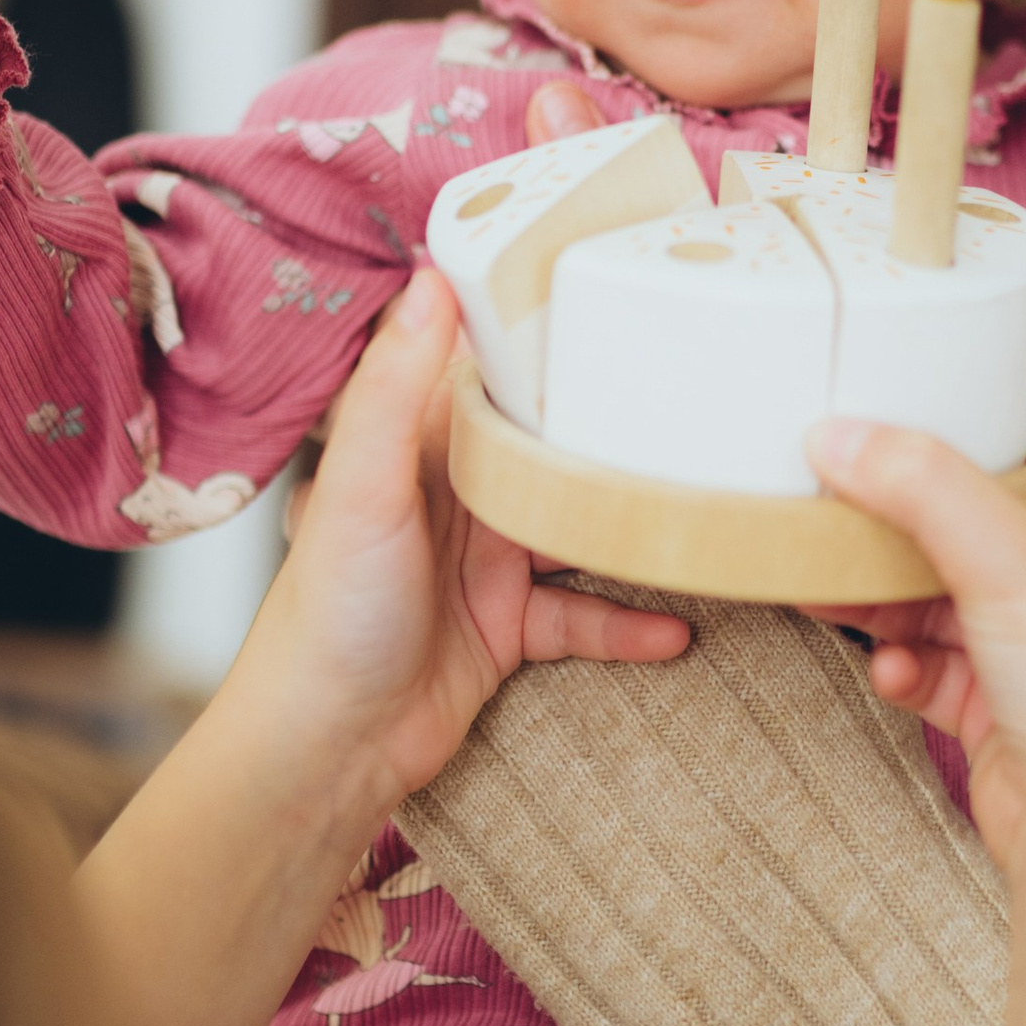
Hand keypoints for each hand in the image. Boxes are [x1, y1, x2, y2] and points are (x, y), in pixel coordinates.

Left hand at [78, 270, 689, 1025]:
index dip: (543, 335)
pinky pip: (583, 618)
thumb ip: (396, 387)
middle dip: (611, 429)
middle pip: (547, 447)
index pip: (486, 371)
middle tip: (694, 402)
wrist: (322, 747)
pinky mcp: (507, 631)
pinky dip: (629, 624)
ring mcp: (484, 565)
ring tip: (704, 507)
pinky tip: (678, 627)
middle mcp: (453, 497)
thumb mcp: (363, 487)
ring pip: (578, 529)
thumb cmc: (323, 616)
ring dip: (633, 526)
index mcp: (414, 447)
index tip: (613, 292)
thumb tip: (430, 277)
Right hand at [811, 375, 1025, 878]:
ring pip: (943, 580)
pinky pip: (927, 654)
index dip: (1025, 393)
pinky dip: (900, 658)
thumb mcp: (1011, 563)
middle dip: (914, 494)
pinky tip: (887, 670)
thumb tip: (837, 433)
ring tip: (826, 571)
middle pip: (987, 502)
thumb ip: (923, 487)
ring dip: (885, 582)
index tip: (953, 363)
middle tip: (845, 464)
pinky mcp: (996, 699)